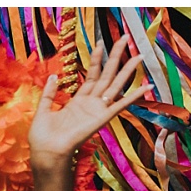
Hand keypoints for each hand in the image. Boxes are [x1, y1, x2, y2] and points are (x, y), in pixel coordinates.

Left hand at [27, 37, 145, 169]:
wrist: (46, 151)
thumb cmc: (43, 135)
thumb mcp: (43, 109)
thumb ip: (49, 93)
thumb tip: (54, 76)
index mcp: (78, 101)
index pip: (91, 75)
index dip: (96, 59)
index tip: (100, 42)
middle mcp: (91, 103)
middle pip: (107, 75)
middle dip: (116, 57)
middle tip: (125, 39)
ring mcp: (98, 110)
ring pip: (115, 85)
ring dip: (127, 70)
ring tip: (139, 55)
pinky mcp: (102, 118)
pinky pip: (120, 105)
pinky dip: (134, 96)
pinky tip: (147, 87)